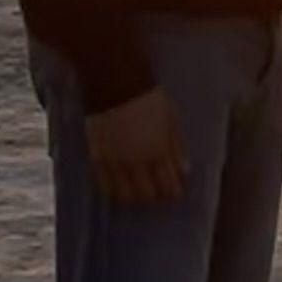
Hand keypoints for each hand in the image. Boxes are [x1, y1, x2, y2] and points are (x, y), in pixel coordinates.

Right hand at [86, 83, 187, 207]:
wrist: (114, 83)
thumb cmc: (147, 98)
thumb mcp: (171, 118)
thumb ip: (177, 147)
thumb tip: (184, 170)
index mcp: (158, 151)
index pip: (168, 186)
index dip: (173, 193)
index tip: (175, 192)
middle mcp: (136, 162)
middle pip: (147, 195)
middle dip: (155, 198)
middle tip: (158, 194)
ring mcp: (115, 162)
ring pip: (124, 195)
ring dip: (134, 198)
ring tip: (138, 192)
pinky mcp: (97, 158)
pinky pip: (104, 185)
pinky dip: (113, 191)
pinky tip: (119, 187)